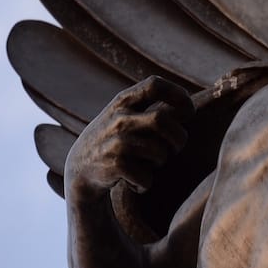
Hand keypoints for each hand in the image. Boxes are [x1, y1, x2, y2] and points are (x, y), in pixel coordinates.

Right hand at [65, 77, 193, 201]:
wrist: (78, 170)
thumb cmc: (114, 140)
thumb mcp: (123, 116)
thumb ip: (150, 109)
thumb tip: (188, 109)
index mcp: (123, 101)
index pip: (154, 85)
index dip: (178, 94)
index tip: (188, 111)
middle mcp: (118, 118)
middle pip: (162, 120)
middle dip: (179, 137)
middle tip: (176, 148)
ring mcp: (115, 141)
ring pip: (159, 151)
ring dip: (162, 162)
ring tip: (151, 164)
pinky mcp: (114, 165)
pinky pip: (147, 176)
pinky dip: (147, 183)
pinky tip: (136, 182)